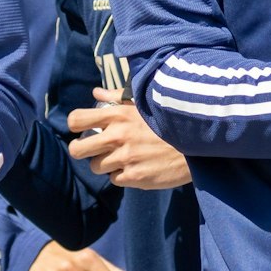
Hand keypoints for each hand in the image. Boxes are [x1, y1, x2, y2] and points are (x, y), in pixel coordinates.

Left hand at [68, 91, 190, 188]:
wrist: (195, 144)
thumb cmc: (167, 121)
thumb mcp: (142, 104)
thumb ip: (117, 97)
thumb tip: (96, 92)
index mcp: (117, 115)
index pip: (77, 119)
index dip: (75, 125)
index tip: (81, 130)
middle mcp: (117, 136)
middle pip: (77, 150)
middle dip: (81, 150)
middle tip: (92, 150)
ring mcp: (125, 158)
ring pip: (95, 167)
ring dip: (105, 164)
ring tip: (121, 157)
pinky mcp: (134, 177)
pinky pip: (114, 179)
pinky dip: (122, 175)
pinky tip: (135, 166)